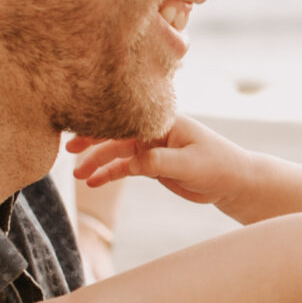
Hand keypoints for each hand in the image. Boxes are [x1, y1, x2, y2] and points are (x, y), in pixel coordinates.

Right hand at [69, 116, 259, 213]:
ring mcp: (151, 147)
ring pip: (117, 152)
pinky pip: (125, 167)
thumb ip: (157, 162)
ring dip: (97, 162)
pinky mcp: (152, 163)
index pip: (127, 119)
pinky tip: (94, 183)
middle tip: (67, 151)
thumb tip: (129, 163)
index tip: (79, 127)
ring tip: (79, 176)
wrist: (234, 182)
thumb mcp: (188, 164)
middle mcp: (154, 130)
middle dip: (91, 142)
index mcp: (163, 121)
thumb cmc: (218, 165)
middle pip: (116, 133)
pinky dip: (110, 174)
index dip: (102, 122)